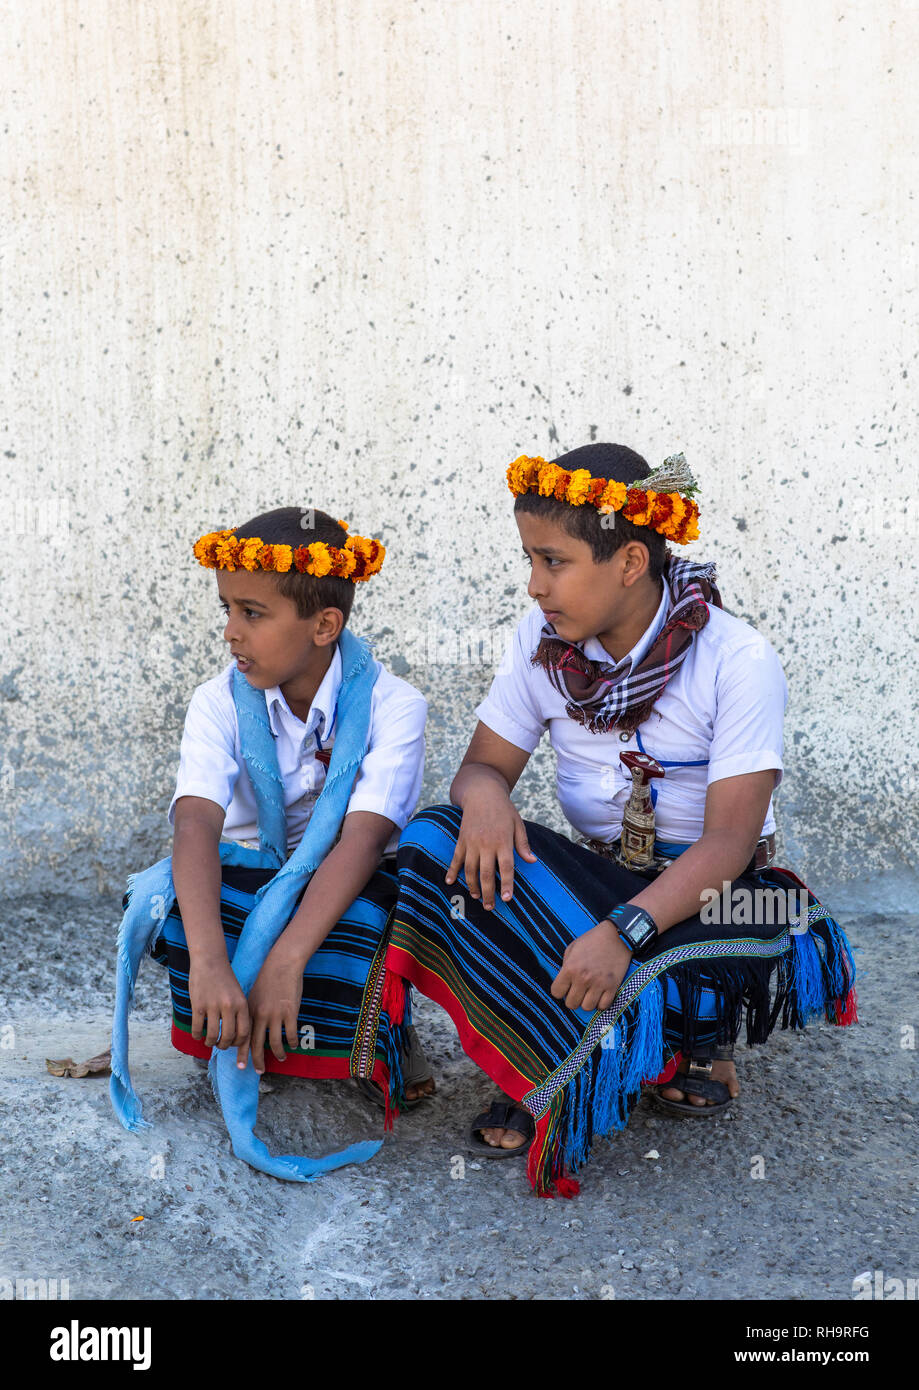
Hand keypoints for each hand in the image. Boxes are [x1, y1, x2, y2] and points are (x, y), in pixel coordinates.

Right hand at [188, 957, 250, 1052]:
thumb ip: (239, 1012)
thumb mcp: (238, 994)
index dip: (238, 1043)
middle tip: (219, 1045)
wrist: (210, 959)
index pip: (244, 1033)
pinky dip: (197, 1035)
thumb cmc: (224, 978)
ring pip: (213, 1035)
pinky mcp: (198, 1004)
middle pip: (228, 1037)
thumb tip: (238, 1036)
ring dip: (210, 1042)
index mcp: (242, 1004)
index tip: (232, 1044)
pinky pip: (197, 1028)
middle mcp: (229, 1006)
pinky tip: (197, 1035)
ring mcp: (213, 1005)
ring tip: (208, 1041)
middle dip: (223, 1046)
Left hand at [245, 946, 306, 1073]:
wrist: (282, 963)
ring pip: (274, 1042)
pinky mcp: (290, 1012)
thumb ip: (250, 1012)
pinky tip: (293, 1045)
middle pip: (257, 1044)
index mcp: (249, 1011)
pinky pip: (290, 1034)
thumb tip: (247, 1027)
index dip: (242, 1053)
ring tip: (281, 1058)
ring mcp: (275, 1014)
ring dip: (278, 1053)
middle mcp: (260, 1015)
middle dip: (257, 1060)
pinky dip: (291, 1042)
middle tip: (259, 1071)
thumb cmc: (268, 978)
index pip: (243, 1037)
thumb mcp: (252, 995)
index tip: (241, 1066)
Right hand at [445, 786, 536, 908]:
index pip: (506, 867)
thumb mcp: (518, 824)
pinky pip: (456, 858)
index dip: (507, 884)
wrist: (482, 793)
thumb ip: (523, 844)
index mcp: (503, 841)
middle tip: (490, 907)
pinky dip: (452, 871)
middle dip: (488, 892)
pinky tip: (450, 882)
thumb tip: (532, 861)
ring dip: (472, 885)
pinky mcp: (461, 840)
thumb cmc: (503, 809)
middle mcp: (486, 844)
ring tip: (476, 897)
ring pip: (470, 869)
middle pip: (486, 873)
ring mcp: (472, 842)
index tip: (507, 898)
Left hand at [550, 920, 633, 1012]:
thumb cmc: (592, 940)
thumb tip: (564, 983)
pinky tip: (600, 994)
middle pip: (571, 1004)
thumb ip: (565, 966)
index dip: (560, 991)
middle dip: (572, 998)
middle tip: (578, 990)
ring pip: (587, 1008)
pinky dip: (601, 1003)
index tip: (565, 987)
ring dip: (587, 1001)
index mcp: (570, 968)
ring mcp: (599, 984)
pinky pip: (603, 1006)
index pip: (556, 992)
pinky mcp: (612, 987)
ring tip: (589, 992)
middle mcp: (583, 978)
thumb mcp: (572, 948)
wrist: (616, 936)